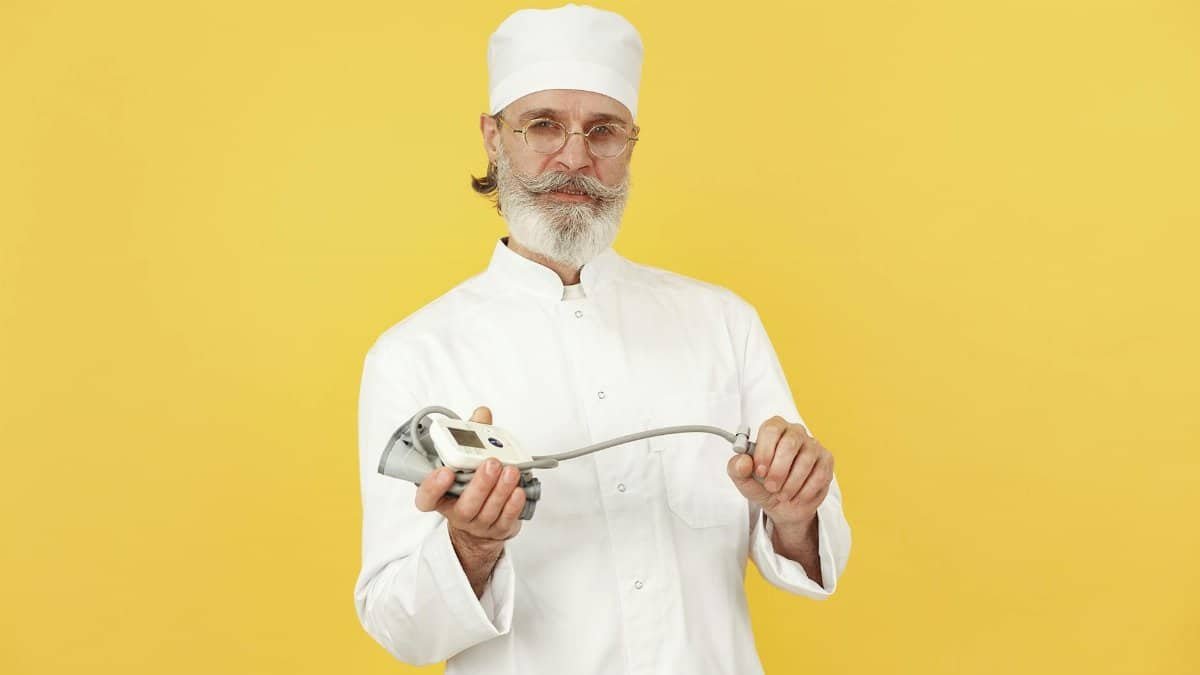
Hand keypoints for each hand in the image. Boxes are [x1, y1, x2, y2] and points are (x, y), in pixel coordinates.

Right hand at [413, 406, 526, 594]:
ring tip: (511, 470)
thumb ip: (473, 435)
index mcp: (441, 495)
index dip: (432, 486)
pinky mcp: (499, 529)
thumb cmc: (472, 482)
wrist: (486, 516)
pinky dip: (513, 504)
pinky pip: (506, 519)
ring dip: (501, 490)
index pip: (426, 497)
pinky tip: (519, 489)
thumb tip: (482, 413)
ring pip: (488, 511)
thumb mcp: (468, 457)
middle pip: (464, 505)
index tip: (445, 471)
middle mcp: (457, 512)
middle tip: (491, 463)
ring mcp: (478, 524)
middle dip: (479, 484)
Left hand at [726, 415, 833, 528]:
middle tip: (770, 487)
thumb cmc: (763, 485)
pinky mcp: (826, 460)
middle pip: (790, 443)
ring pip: (806, 460)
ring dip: (791, 483)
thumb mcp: (744, 481)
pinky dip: (805, 490)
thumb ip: (737, 469)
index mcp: (773, 429)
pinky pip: (819, 474)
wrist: (784, 505)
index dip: (765, 451)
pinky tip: (796, 497)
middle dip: (779, 470)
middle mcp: (795, 432)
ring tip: (781, 495)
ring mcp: (813, 445)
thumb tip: (743, 461)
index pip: (771, 430)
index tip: (759, 471)